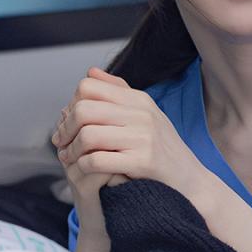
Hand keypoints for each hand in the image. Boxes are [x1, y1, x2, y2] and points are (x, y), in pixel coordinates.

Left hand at [52, 67, 214, 210]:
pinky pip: (98, 160)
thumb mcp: (145, 114)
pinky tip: (83, 169)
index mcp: (139, 99)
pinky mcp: (143, 162)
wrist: (190, 180)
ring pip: (88, 135)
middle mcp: (142, 114)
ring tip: (69, 158)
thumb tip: (91, 72)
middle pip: (84, 110)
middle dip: (65, 128)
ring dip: (72, 149)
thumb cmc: (162, 148)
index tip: (67, 122)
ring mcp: (144, 138)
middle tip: (61, 143)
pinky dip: (83, 165)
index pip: (88, 87)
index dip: (71, 104)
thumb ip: (118, 92)